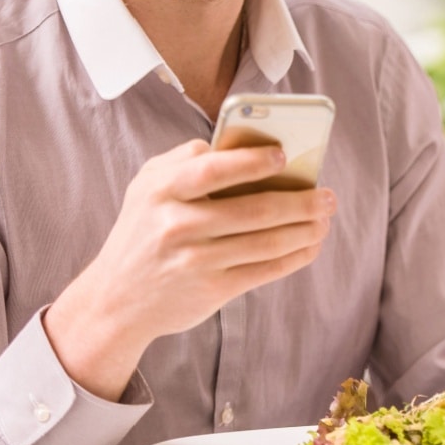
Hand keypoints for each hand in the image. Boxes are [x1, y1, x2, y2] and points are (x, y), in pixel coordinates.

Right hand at [45, 139, 336, 398]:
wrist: (116, 300)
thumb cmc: (142, 230)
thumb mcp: (147, 187)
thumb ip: (183, 159)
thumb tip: (237, 144)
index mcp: (162, 190)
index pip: (214, 168)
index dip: (254, 161)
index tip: (285, 155)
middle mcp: (177, 224)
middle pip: (255, 209)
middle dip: (302, 202)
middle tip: (328, 195)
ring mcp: (195, 260)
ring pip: (267, 241)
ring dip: (306, 229)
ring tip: (325, 219)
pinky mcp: (212, 290)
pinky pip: (265, 270)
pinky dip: (295, 256)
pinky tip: (311, 245)